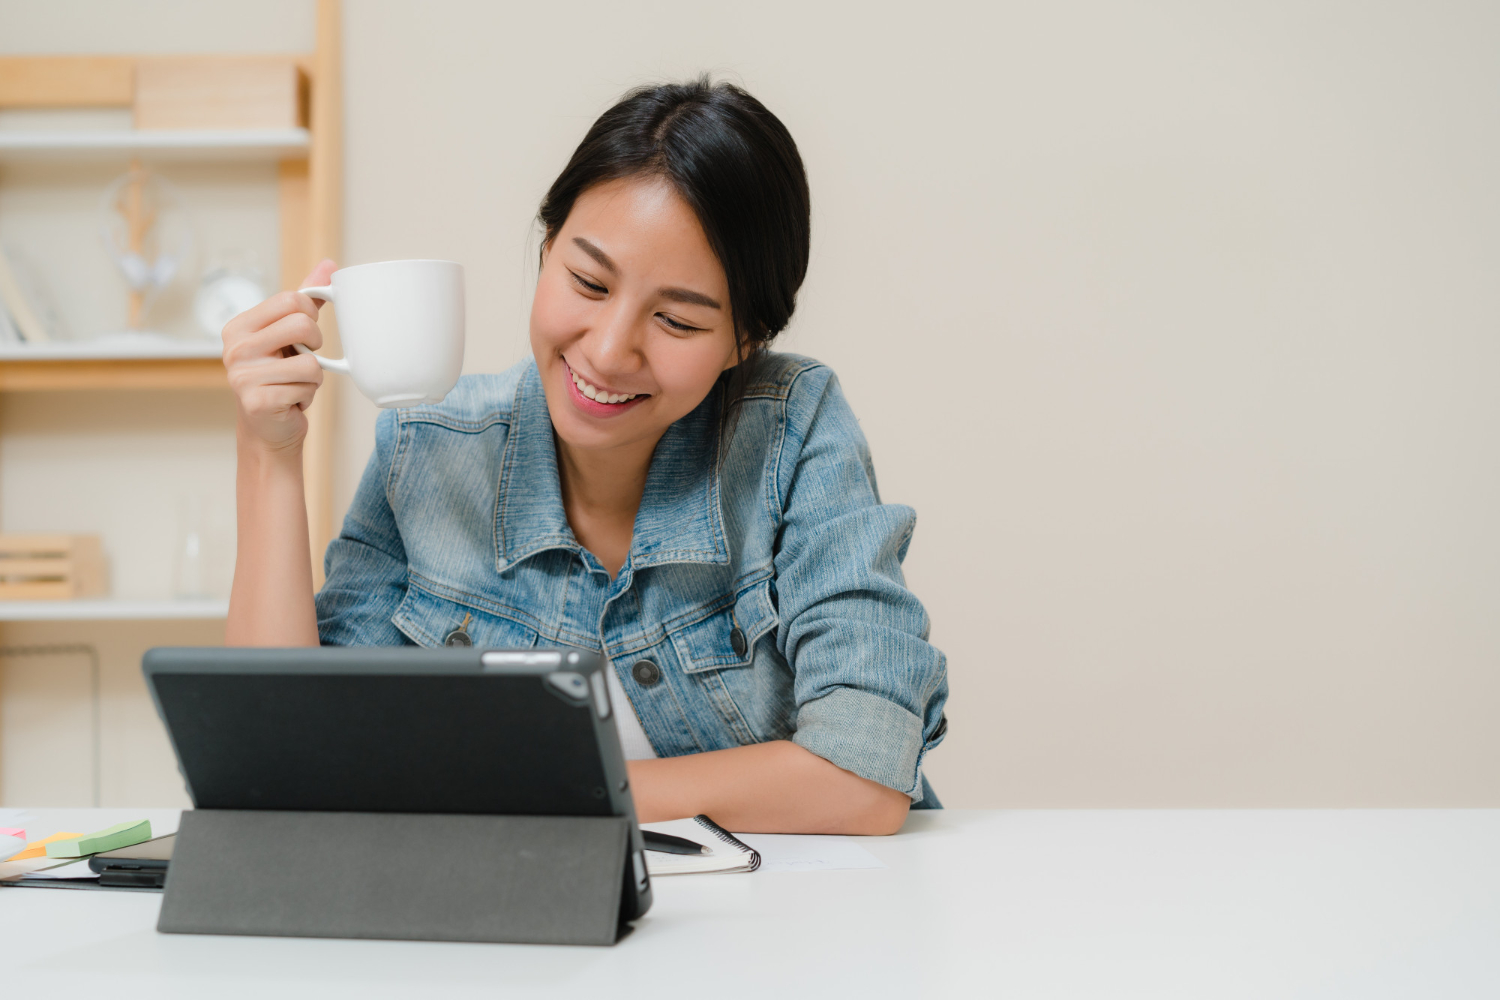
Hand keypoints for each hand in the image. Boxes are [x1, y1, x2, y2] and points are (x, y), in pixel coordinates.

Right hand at [223, 259, 336, 454]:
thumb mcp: (289, 334)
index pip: (292, 299)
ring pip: (311, 362)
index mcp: (239, 326)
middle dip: (315, 346)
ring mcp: (242, 375)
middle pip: (302, 325)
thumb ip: (306, 299)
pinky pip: (308, 387)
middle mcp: (235, 348)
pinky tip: (290, 401)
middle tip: (300, 360)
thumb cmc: (281, 377)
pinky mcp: (258, 400)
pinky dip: (307, 395)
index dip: (309, 316)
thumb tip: (329, 265)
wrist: (269, 429)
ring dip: (313, 377)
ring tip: (294, 384)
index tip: (302, 335)